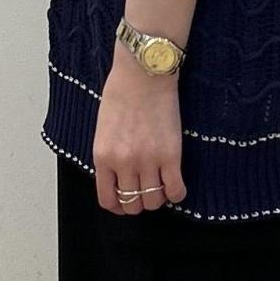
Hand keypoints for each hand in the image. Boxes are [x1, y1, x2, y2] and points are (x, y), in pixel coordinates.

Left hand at [93, 44, 188, 214]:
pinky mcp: (171, 156)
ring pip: (154, 201)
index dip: (117, 206)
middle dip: (138, 203)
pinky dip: (176, 194)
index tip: (124, 202)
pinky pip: (176, 191)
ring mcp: (148, 161)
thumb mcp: (102, 130)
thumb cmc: (121, 94)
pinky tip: (175, 184)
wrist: (144, 74)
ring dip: (157, 198)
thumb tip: (117, 179)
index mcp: (103, 157)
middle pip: (132, 204)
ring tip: (160, 185)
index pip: (108, 199)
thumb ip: (108, 157)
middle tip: (144, 191)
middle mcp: (124, 164)